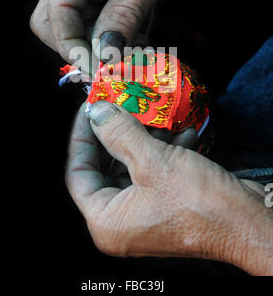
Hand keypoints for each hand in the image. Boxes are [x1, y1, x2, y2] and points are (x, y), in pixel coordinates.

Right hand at [30, 0, 211, 71]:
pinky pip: (95, 17)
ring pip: (75, 21)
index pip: (57, 9)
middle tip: (108, 65)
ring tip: (132, 55)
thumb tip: (104, 54)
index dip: (71, 45)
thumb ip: (125, 14)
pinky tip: (135, 42)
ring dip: (98, 44)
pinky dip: (111, 35)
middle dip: (77, 46)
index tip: (97, 69)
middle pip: (53, 17)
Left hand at [66, 101, 272, 275]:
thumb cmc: (198, 203)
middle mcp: (122, 220)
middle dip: (119, 133)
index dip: (82, 137)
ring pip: (134, 165)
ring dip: (146, 138)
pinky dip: (166, 151)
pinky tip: (182, 133)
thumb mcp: (153, 162)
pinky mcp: (167, 203)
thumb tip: (96, 112)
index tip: (89, 110)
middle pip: (107, 166)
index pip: (78, 174)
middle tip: (121, 104)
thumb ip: (119, 134)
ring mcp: (145, 212)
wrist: (248, 223)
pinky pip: (155, 171)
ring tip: (156, 115)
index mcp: (107, 221)